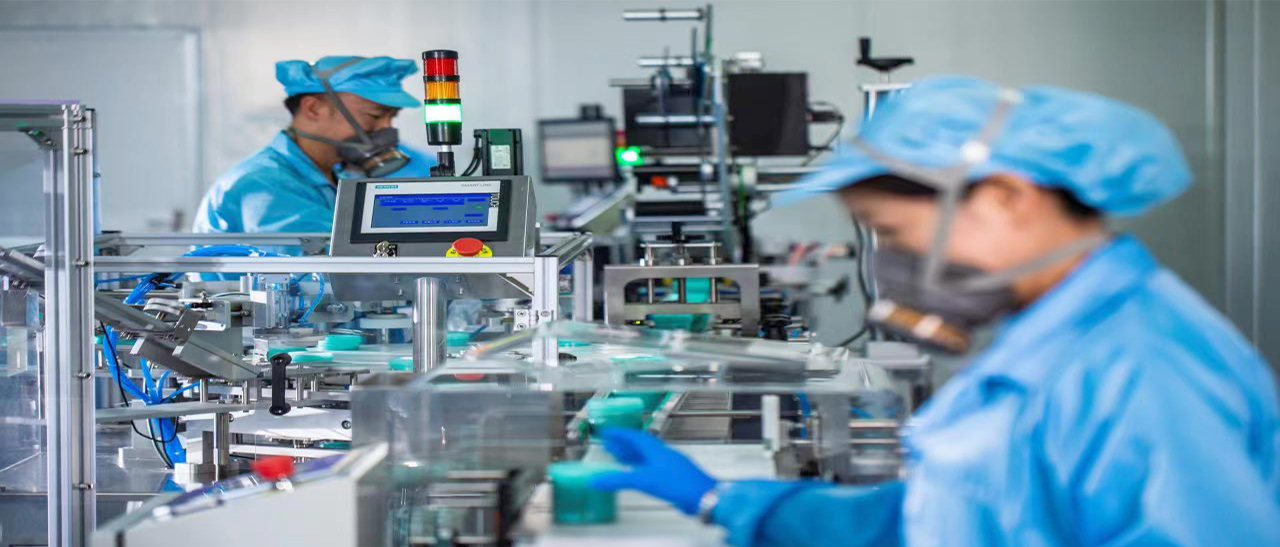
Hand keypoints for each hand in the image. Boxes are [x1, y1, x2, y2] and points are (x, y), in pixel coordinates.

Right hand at [590, 427, 716, 514]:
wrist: (703, 496)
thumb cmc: (676, 483)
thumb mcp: (643, 480)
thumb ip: (618, 480)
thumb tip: (595, 479)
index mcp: (655, 449)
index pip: (634, 436)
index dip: (620, 433)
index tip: (607, 431)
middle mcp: (663, 454)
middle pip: (640, 445)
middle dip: (624, 444)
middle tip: (609, 444)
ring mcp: (670, 464)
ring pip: (647, 456)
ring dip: (633, 456)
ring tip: (619, 458)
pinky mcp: (675, 476)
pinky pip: (653, 467)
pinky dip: (642, 467)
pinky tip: (640, 475)